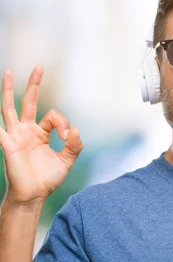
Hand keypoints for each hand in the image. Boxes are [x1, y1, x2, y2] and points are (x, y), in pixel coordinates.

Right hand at [1, 65, 82, 204]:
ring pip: (10, 108)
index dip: (63, 124)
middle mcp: (26, 130)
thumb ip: (74, 145)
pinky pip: (0, 130)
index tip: (68, 138)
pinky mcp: (8, 144)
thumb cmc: (47, 178)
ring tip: (8, 71)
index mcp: (40, 133)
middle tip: (39, 66)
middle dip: (34, 84)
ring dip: (8, 90)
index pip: (53, 116)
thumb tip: (77, 130)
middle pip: (29, 102)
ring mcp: (15, 135)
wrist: (33, 195)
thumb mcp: (66, 160)